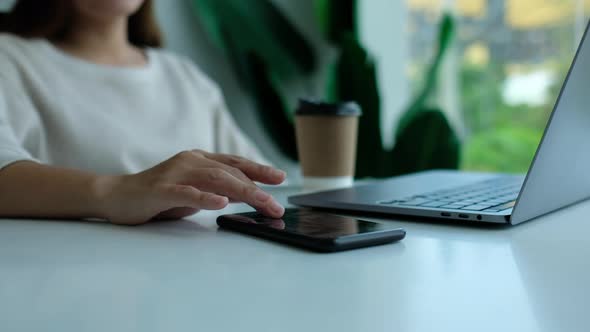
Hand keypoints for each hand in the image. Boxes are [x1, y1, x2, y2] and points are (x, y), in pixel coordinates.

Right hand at [95, 150, 285, 224]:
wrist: (116, 196)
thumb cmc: (158, 196)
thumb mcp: (194, 191)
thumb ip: (216, 189)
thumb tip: (247, 195)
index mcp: (198, 159)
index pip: (235, 163)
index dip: (259, 170)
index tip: (280, 178)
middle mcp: (190, 160)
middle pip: (230, 172)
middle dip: (257, 188)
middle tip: (276, 205)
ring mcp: (175, 173)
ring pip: (215, 179)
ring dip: (242, 192)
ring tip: (262, 203)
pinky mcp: (160, 189)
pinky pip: (186, 193)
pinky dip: (205, 198)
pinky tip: (221, 204)